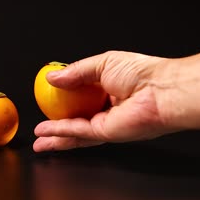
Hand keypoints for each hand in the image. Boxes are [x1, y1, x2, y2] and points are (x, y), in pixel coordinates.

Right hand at [33, 51, 172, 151]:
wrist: (161, 89)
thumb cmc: (142, 72)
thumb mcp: (102, 63)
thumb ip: (75, 72)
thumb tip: (52, 77)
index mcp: (109, 89)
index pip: (82, 96)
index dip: (64, 98)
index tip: (49, 97)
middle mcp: (108, 108)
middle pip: (77, 119)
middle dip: (57, 125)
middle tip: (42, 127)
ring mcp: (107, 122)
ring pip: (76, 131)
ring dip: (56, 135)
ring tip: (39, 136)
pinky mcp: (107, 132)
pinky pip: (79, 132)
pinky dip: (61, 132)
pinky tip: (47, 131)